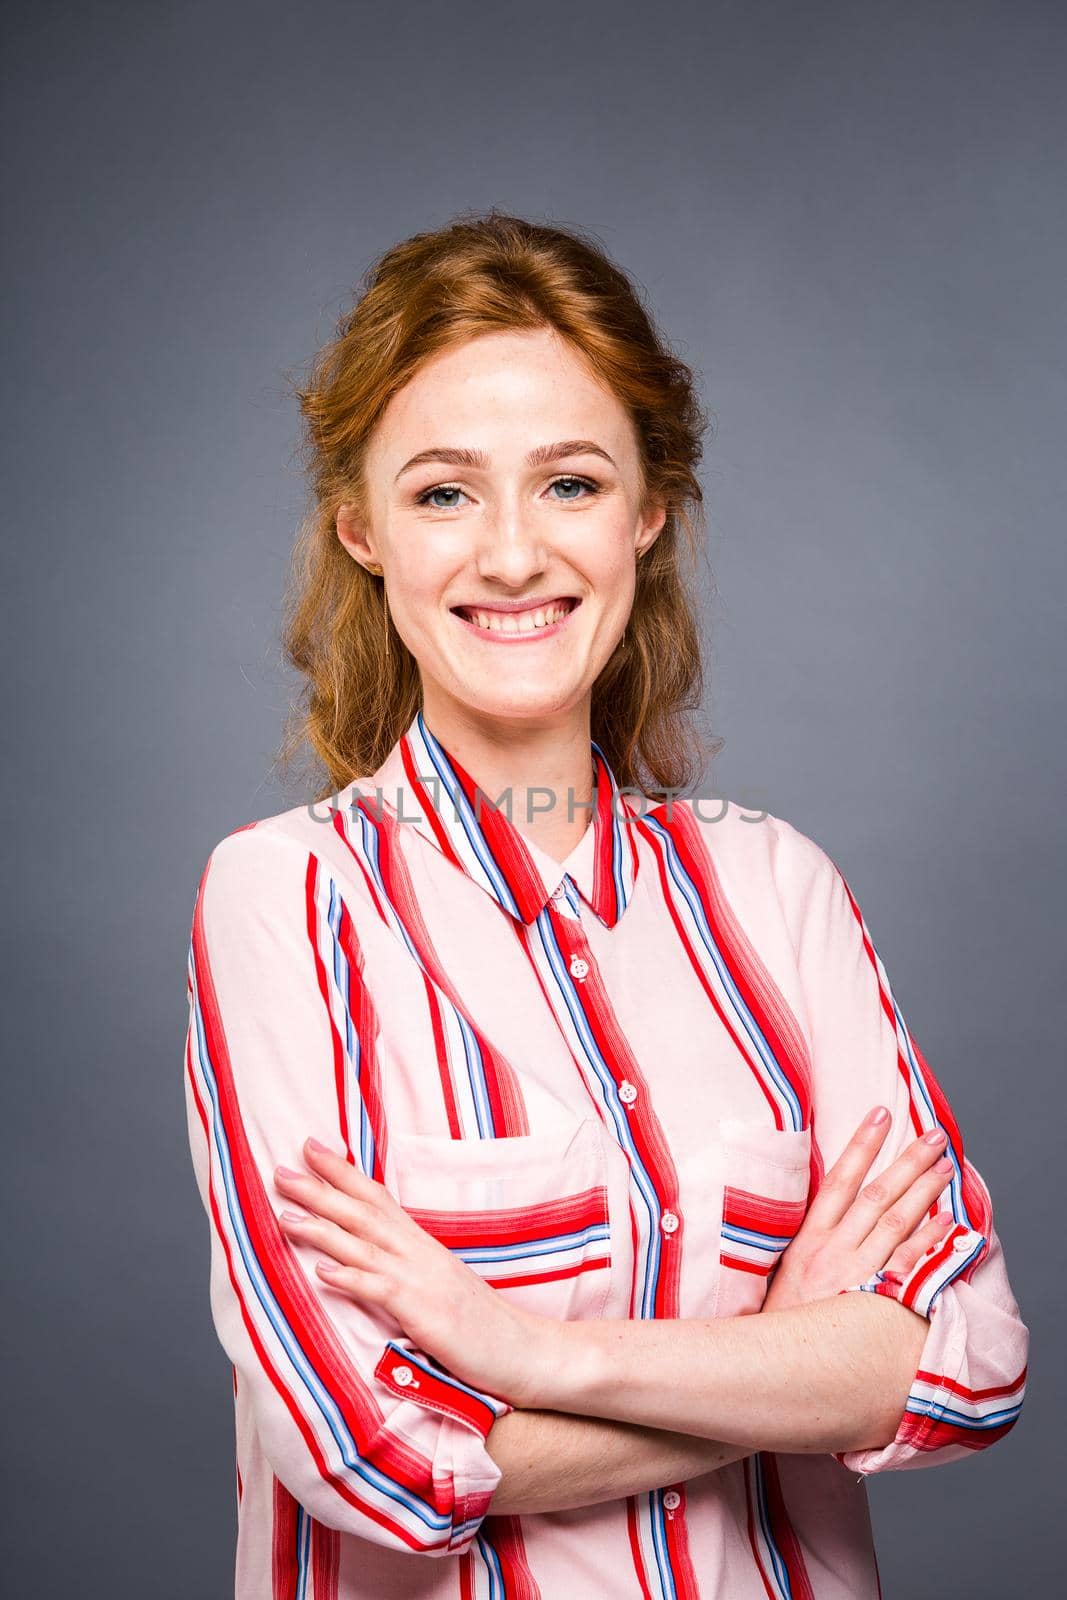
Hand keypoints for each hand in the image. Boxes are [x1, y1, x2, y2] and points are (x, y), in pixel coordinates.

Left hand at [274, 1139, 555, 1405]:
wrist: (520, 1347)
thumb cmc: (477, 1322)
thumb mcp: (439, 1280)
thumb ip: (407, 1262)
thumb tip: (373, 1252)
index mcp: (420, 1243)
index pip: (375, 1196)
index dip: (341, 1172)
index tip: (310, 1148)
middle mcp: (418, 1252)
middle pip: (362, 1211)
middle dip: (319, 1189)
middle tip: (279, 1169)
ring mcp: (420, 1279)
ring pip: (363, 1245)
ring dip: (322, 1228)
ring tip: (285, 1213)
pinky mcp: (423, 1312)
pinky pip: (382, 1290)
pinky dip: (351, 1278)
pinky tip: (322, 1271)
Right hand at [763, 1108, 954, 1314]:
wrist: (776, 1363)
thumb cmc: (783, 1318)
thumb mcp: (783, 1269)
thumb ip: (809, 1238)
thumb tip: (833, 1204)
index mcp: (808, 1237)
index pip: (840, 1179)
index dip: (861, 1144)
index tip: (881, 1113)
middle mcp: (833, 1250)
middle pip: (877, 1195)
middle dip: (907, 1161)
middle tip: (934, 1136)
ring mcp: (855, 1274)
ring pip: (896, 1223)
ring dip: (923, 1192)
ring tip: (945, 1167)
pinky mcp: (873, 1301)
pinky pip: (908, 1265)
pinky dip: (929, 1241)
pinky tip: (948, 1222)